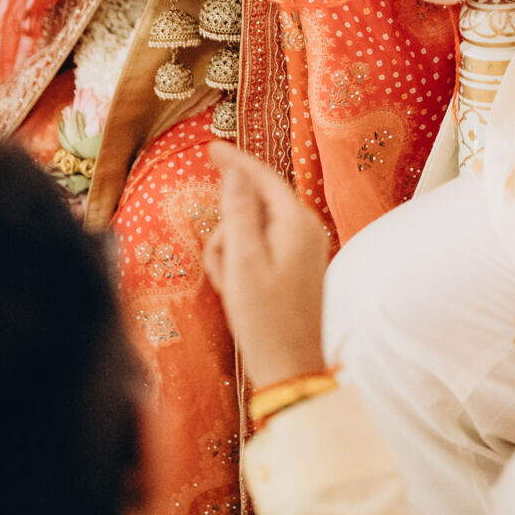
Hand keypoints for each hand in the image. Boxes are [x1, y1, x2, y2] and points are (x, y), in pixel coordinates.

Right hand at [203, 144, 329, 389]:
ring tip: (230, 287)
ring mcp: (301, 249)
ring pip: (250, 231)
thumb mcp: (242, 262)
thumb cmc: (265, 319)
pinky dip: (241, 265)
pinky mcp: (294, 267)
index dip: (234, 161)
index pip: (262, 177)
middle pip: (252, 207)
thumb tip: (236, 173)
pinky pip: (258, 251)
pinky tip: (237, 292)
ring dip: (231, 253)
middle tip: (222, 269)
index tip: (209, 147)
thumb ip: (238, 212)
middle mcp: (305, 230)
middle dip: (228, 232)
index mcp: (297, 224)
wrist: (290, 367)